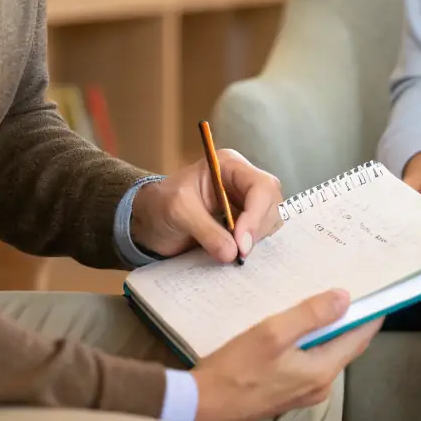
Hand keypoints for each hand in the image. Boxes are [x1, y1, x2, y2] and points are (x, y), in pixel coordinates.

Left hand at [131, 150, 282, 263]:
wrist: (150, 220)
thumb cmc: (160, 205)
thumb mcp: (179, 212)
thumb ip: (206, 230)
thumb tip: (233, 253)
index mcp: (229, 166)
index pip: (259, 186)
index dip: (256, 214)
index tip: (241, 242)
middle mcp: (242, 180)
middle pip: (271, 202)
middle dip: (258, 228)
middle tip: (239, 253)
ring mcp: (246, 201)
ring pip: (271, 218)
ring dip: (258, 239)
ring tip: (235, 253)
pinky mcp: (245, 221)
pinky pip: (262, 232)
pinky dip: (255, 245)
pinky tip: (238, 253)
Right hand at [191, 289, 383, 420]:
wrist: (202, 408)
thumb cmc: (236, 370)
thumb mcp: (273, 333)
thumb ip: (311, 315)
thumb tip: (345, 298)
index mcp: (322, 371)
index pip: (359, 338)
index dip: (371, 315)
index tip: (380, 292)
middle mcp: (319, 386)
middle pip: (345, 346)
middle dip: (352, 319)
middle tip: (353, 287)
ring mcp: (303, 392)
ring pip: (327, 353)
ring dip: (329, 329)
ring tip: (326, 299)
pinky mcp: (287, 392)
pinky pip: (310, 361)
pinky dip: (312, 341)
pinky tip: (300, 325)